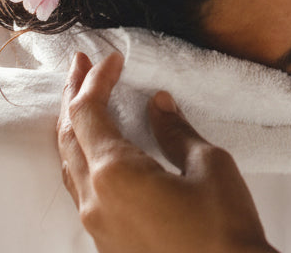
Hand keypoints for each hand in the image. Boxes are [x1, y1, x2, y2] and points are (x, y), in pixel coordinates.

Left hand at [58, 52, 276, 252]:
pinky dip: (84, 157)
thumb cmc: (223, 227)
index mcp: (114, 173)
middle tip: (81, 65)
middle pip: (67, 137)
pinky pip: (82, 190)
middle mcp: (94, 200)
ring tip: (85, 101)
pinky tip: (101, 149)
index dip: (96, 79)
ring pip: (69, 166)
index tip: (111, 57)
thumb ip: (175, 131)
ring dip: (74, 128)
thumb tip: (158, 104)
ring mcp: (96, 226)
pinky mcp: (107, 242)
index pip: (88, 113)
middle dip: (73, 96)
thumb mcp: (210, 165)